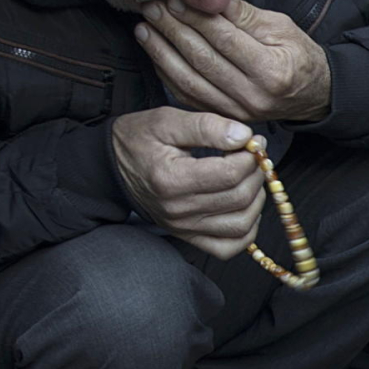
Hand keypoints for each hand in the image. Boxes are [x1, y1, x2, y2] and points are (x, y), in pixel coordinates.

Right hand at [109, 105, 266, 257]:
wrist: (112, 167)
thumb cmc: (139, 140)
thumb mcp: (166, 120)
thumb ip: (206, 126)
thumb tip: (244, 136)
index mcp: (170, 179)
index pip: (229, 174)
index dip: (251, 156)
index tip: (254, 142)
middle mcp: (177, 209)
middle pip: (239, 198)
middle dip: (256, 174)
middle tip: (255, 157)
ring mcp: (183, 227)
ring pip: (240, 225)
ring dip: (257, 200)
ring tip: (250, 179)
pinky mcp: (187, 236)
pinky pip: (228, 247)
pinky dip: (246, 231)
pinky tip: (246, 208)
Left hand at [137, 0, 331, 125]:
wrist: (313, 95)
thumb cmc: (299, 56)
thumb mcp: (281, 27)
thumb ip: (242, 13)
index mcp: (272, 71)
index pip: (225, 39)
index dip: (196, 16)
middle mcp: (253, 96)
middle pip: (203, 59)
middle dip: (173, 30)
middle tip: (153, 7)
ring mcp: (237, 110)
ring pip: (189, 80)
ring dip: (162, 52)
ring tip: (146, 28)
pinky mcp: (225, 115)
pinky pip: (188, 95)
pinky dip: (168, 73)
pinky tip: (156, 53)